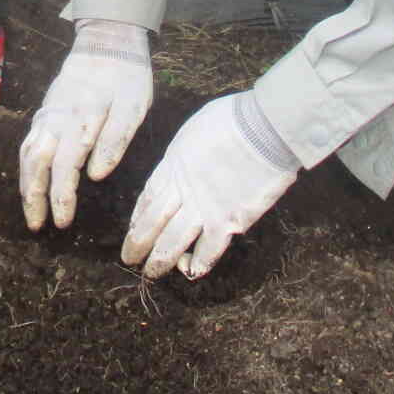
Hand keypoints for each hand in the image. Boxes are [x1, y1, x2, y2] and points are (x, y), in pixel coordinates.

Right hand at [19, 19, 152, 230]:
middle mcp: (56, 118)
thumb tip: (95, 175)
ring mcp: (46, 113)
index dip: (61, 197)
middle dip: (33, 197)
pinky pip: (28, 142)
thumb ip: (115, 140)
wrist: (107, 40)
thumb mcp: (133, 106)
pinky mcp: (45, 110)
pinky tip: (30, 180)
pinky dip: (25, 165)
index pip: (65, 167)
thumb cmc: (127, 77)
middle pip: (35, 163)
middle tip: (37, 226)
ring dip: (25, 184)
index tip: (62, 223)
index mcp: (80, 120)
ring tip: (31, 211)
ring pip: (27, 153)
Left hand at [121, 93, 299, 280]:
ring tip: (151, 273)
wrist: (264, 129)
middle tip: (129, 259)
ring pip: (171, 243)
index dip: (137, 217)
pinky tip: (192, 270)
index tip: (132, 229)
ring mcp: (203, 209)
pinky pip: (207, 252)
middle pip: (151, 224)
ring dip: (159, 261)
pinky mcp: (227, 223)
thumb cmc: (235, 120)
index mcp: (172, 166)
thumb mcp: (194, 132)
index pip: (147, 198)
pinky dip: (198, 264)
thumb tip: (186, 162)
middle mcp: (181, 191)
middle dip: (138, 244)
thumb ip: (185, 154)